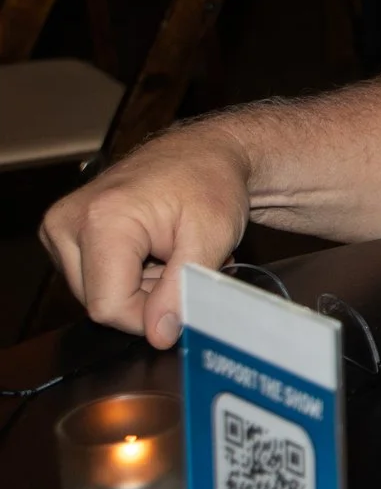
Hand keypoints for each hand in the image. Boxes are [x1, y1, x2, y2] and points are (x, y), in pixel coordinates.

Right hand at [38, 124, 253, 346]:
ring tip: (171, 254)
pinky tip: (153, 252)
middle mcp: (68, 222)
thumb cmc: (212, 184)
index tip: (185, 295)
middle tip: (183, 264)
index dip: (149, 316)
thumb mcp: (212, 237)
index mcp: (102, 220)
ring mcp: (60, 227)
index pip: (109, 306)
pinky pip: (91, 277)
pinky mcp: (62, 232)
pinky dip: (127, 274)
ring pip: (94, 293)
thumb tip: (158, 336)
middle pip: (98, 302)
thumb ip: (182, 290)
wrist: (204, 152)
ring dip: (139, 287)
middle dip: (147, 297)